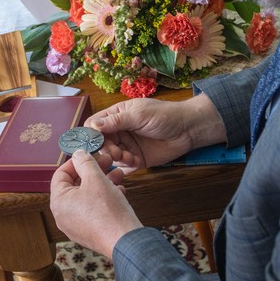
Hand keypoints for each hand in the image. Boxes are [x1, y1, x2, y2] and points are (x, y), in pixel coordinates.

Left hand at [50, 150, 139, 257]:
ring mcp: (76, 226)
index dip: (75, 161)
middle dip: (93, 171)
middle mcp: (64, 216)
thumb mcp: (96, 179)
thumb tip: (78, 154)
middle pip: (75, 185)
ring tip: (118, 174)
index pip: (60, 175)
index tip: (88, 154)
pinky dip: (105, 198)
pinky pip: (94, 210)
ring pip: (88, 197)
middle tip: (106, 161)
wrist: (125, 241)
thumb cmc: (108, 211)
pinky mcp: (90, 232)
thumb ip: (85, 162)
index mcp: (59, 202)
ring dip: (103, 182)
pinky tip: (119, 191)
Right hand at [86, 93, 224, 171]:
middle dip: (106, 149)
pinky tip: (136, 162)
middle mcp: (120, 131)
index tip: (95, 141)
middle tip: (116, 153)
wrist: (188, 129)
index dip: (91, 133)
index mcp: (117, 115)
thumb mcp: (139, 115)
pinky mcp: (137, 159)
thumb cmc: (164, 115)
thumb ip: (117, 121)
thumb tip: (93, 125)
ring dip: (117, 158)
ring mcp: (128, 146)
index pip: (95, 124)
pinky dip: (127, 166)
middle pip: (101, 143)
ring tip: (128, 157)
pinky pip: (125, 166)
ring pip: (112, 156)